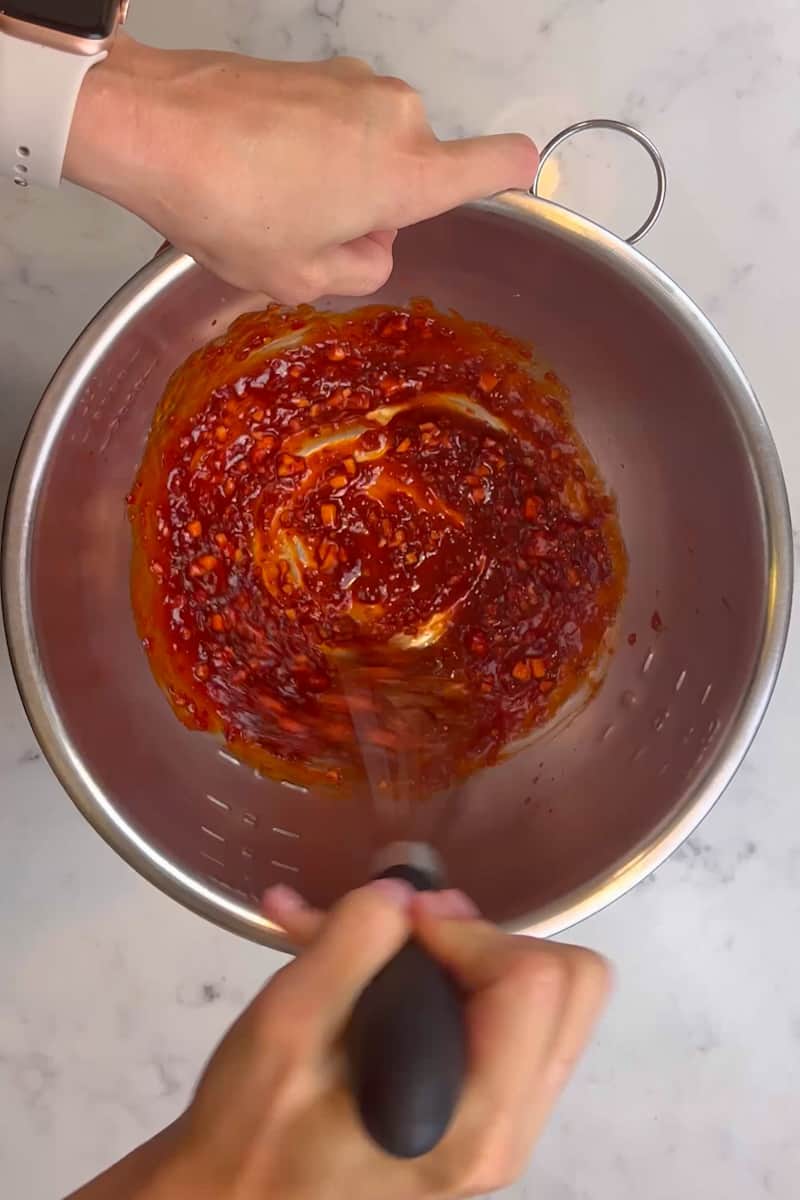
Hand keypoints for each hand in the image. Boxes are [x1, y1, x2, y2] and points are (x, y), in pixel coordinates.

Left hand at [64, 37, 536, 303]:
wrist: (151, 125)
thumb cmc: (228, 205)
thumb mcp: (300, 277)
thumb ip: (361, 271)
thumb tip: (372, 246)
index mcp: (407, 174)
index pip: (497, 162)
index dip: (515, 174)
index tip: (520, 178)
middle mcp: (397, 117)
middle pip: (417, 174)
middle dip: (378, 210)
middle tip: (313, 236)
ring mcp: (355, 83)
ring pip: (374, 147)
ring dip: (342, 180)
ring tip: (274, 204)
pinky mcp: (317, 68)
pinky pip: (338, 121)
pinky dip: (313, 150)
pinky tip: (259, 171)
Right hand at [86, 881, 604, 1199]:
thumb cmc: (252, 1132)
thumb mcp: (284, 1029)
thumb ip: (350, 945)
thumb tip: (405, 891)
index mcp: (475, 1119)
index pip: (533, 980)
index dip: (465, 928)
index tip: (398, 924)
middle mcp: (509, 1126)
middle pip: (569, 983)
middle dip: (485, 936)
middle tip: (403, 931)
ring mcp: (502, 1121)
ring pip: (547, 995)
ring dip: (464, 948)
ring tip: (369, 935)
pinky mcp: (480, 1109)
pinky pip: (505, 1017)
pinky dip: (446, 974)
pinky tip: (353, 950)